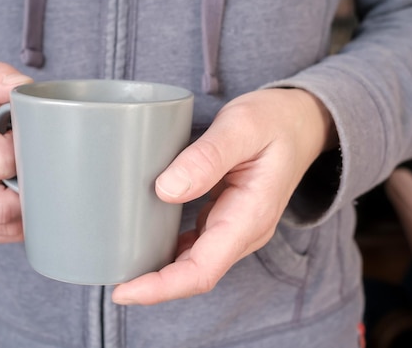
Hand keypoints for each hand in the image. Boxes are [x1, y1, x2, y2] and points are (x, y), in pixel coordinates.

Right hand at [0, 62, 32, 242]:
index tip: (26, 140)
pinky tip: (17, 198)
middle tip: (33, 166)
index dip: (23, 151)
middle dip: (26, 186)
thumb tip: (22, 87)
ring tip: (25, 181)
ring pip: (3, 227)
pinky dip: (17, 222)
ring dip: (25, 207)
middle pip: (1, 207)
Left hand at [112, 88, 335, 304]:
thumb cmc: (274, 120)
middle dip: (154, 285)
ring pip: (194, 264)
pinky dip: (169, 252)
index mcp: (250, 215)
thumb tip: (167, 190)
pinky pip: (196, 246)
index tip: (125, 290)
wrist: (300, 122)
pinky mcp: (226, 218)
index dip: (162, 286)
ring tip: (120, 267)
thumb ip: (208, 157)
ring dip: (159, 273)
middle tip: (111, 280)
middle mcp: (244, 231)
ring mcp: (236, 227)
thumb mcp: (242, 126)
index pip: (204, 269)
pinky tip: (145, 244)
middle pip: (196, 274)